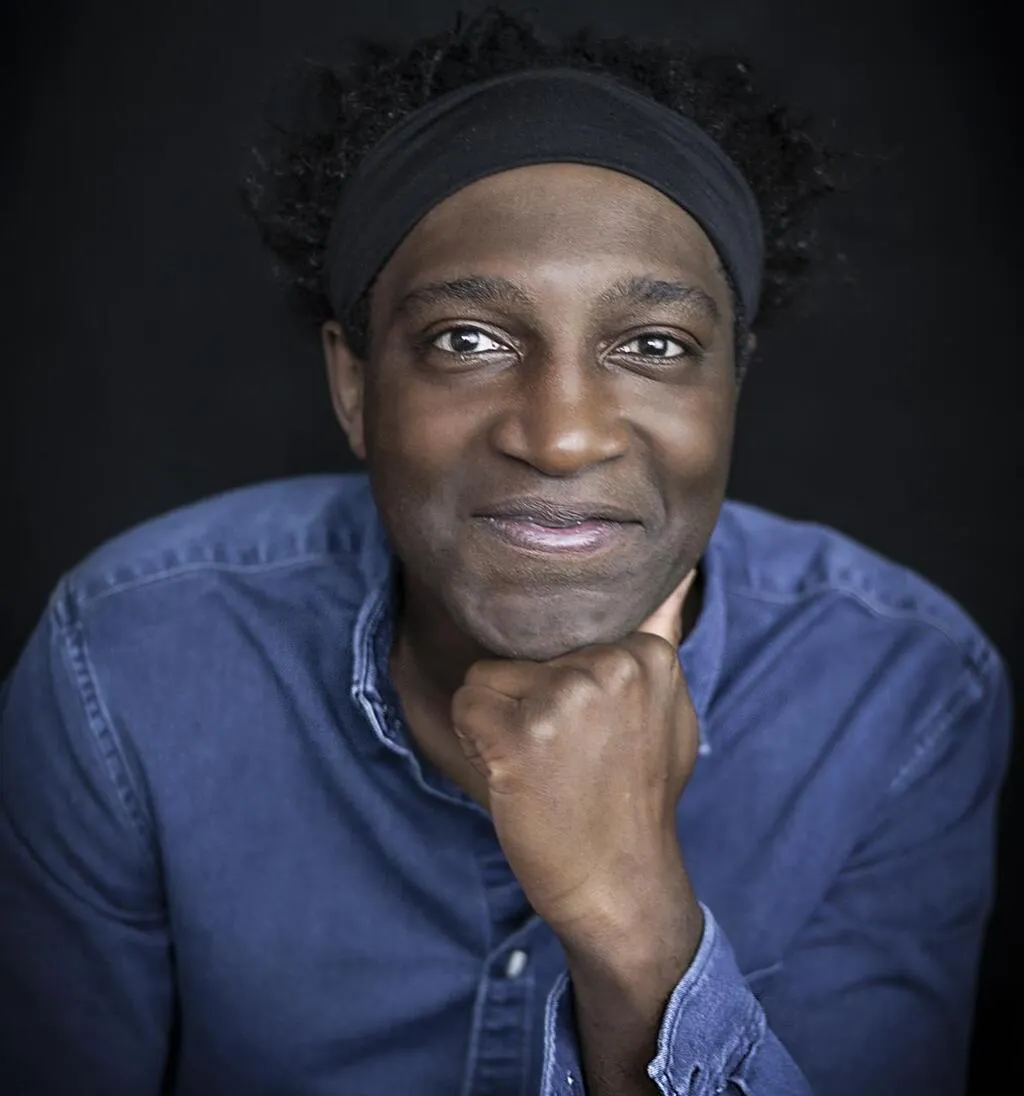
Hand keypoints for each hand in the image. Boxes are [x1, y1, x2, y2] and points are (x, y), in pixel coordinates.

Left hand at [450, 570, 699, 941]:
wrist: (621, 882)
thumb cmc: (637, 796)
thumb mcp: (670, 710)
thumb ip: (661, 638)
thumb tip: (681, 574)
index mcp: (645, 654)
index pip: (563, 639)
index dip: (563, 689)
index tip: (595, 738)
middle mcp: (610, 665)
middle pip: (523, 654)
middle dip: (531, 702)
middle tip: (568, 759)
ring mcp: (567, 697)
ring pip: (489, 677)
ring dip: (501, 723)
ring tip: (543, 768)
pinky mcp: (522, 734)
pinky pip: (465, 704)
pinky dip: (475, 742)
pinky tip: (514, 776)